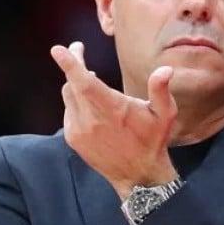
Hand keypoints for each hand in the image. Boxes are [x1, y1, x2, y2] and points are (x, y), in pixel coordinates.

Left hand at [50, 41, 178, 198]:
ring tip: (90, 79)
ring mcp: (79, 130)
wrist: (139, 175)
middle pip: (72, 83)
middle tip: (78, 50)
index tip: (58, 50)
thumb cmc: (153, 140)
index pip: (84, 82)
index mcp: (112, 109)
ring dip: (76, 83)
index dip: (70, 64)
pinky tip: (90, 105)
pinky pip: (68, 111)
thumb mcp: (165, 114)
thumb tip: (165, 70)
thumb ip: (161, 90)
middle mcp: (91, 119)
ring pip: (68, 95)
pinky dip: (75, 102)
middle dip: (73, 64)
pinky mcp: (73, 139)